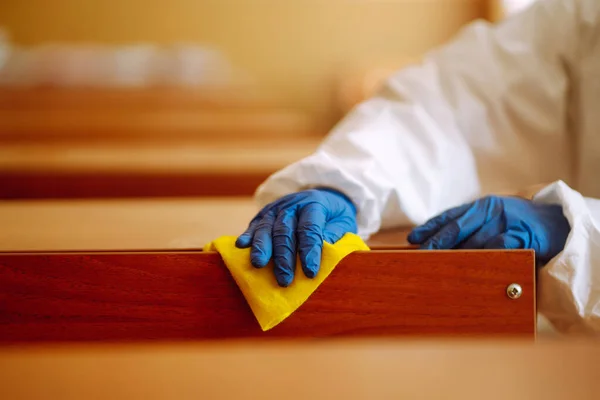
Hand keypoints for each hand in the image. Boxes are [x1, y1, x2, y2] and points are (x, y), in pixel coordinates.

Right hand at [236, 188, 356, 286]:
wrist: (321, 196)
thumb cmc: (333, 217)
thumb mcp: (343, 223)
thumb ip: (335, 236)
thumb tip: (326, 252)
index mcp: (314, 204)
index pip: (309, 228)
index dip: (309, 250)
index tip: (310, 272)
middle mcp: (292, 204)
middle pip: (285, 230)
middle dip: (284, 256)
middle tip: (285, 279)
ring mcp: (276, 208)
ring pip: (266, 227)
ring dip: (262, 247)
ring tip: (258, 265)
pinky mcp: (264, 214)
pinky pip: (254, 224)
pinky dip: (247, 235)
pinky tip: (241, 246)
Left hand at [407, 195, 569, 263]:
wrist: (554, 224)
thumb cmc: (517, 224)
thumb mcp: (492, 219)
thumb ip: (470, 227)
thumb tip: (438, 244)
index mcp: (480, 205)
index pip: (449, 215)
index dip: (430, 227)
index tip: (413, 238)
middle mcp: (490, 210)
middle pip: (456, 228)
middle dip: (437, 242)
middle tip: (422, 255)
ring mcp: (506, 221)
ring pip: (474, 242)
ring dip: (457, 257)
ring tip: (440, 267)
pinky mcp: (521, 235)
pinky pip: (497, 249)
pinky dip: (485, 259)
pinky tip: (472, 269)